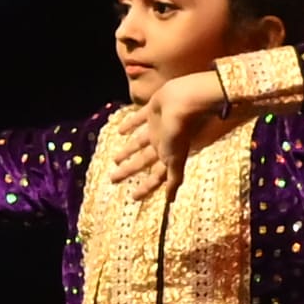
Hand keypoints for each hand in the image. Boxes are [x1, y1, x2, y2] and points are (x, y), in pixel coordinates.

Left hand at [106, 70, 232, 198]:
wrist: (190, 101)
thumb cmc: (185, 131)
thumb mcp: (178, 159)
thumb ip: (174, 178)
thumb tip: (171, 202)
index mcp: (169, 156)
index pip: (156, 177)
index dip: (146, 187)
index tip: (134, 198)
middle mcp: (164, 143)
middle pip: (143, 161)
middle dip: (129, 170)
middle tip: (114, 179)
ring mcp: (159, 127)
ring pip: (139, 142)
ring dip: (128, 150)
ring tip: (115, 159)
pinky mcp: (154, 109)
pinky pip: (139, 119)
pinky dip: (130, 124)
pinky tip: (120, 130)